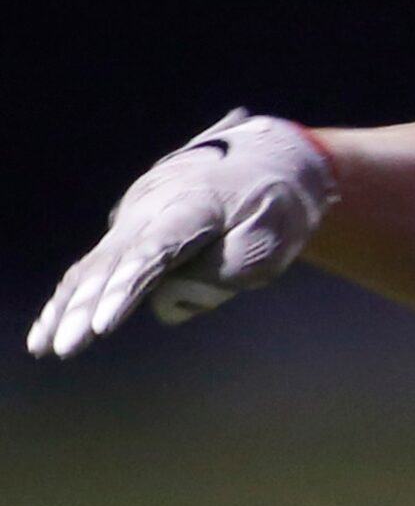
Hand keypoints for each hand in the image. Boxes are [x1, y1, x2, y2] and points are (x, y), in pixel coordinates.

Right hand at [28, 110, 336, 358]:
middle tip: (68, 346)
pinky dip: (69, 298)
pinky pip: (91, 268)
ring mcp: (134, 217)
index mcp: (193, 204)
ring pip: (94, 266)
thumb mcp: (276, 237)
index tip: (103, 324)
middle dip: (88, 306)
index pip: (153, 253)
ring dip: (69, 307)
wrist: (268, 158)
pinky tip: (45, 332)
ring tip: (46, 346)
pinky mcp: (128, 230)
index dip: (125, 290)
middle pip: (113, 263)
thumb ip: (229, 268)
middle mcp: (152, 207)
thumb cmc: (276, 205)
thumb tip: (171, 298)